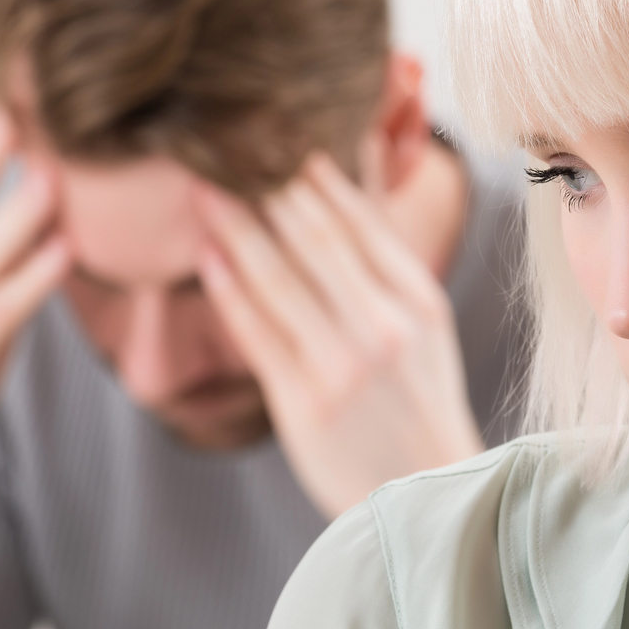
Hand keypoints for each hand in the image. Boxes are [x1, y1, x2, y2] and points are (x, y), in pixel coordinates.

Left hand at [196, 151, 483, 518]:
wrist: (426, 496)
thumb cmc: (417, 401)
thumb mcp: (424, 324)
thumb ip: (383, 258)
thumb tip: (349, 177)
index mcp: (418, 300)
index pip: (359, 221)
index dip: (313, 174)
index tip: (275, 133)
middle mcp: (383, 327)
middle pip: (314, 239)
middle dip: (266, 186)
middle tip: (222, 142)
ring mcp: (343, 366)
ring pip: (280, 279)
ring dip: (236, 227)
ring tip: (202, 187)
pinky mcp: (306, 404)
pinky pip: (259, 334)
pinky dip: (230, 290)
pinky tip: (206, 255)